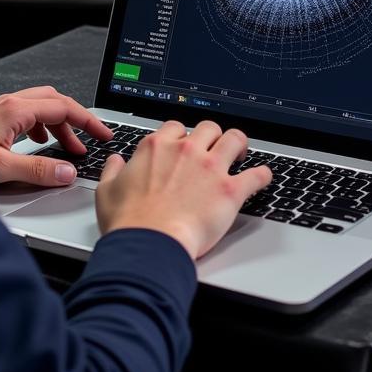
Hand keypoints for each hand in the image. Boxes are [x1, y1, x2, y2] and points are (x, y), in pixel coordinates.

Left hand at [0, 86, 112, 186]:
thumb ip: (37, 169)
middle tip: (91, 138)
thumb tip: (66, 172)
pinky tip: (41, 143)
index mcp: (15, 110)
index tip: (102, 134)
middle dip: (77, 119)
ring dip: (60, 125)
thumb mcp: (0, 167)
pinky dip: (43, 127)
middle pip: (55, 102)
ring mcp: (1, 109)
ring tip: (69, 147)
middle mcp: (9, 104)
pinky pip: (29, 115)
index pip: (63, 107)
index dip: (88, 121)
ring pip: (42, 108)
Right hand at [95, 120, 272, 260]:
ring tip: (241, 152)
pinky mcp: (230, 190)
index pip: (176, 127)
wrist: (149, 244)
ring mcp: (211, 168)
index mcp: (157, 147)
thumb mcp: (107, 190)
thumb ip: (112, 170)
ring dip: (239, 144)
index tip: (183, 145)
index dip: (181, 136)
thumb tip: (115, 162)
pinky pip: (256, 175)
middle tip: (214, 147)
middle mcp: (186, 151)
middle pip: (208, 127)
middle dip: (213, 135)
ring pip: (234, 139)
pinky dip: (262, 175)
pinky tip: (263, 177)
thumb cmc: (129, 221)